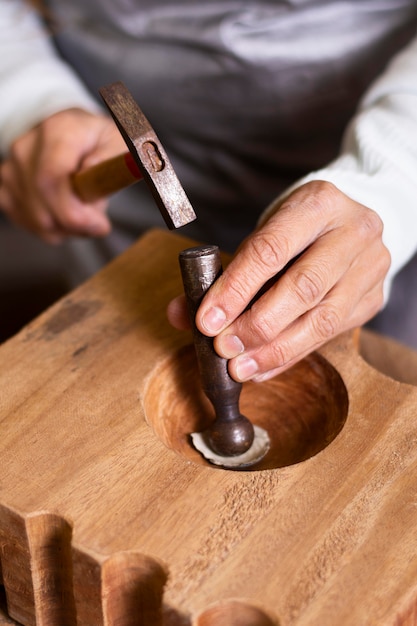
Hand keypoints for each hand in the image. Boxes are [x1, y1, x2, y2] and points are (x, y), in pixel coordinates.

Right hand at [0, 108, 125, 242]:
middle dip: (75, 226)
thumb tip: (90, 172)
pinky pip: (25, 221)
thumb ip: (109, 157)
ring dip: (65, 228)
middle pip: (42, 206)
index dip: (73, 212)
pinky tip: (63, 213)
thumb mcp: (118, 143)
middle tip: (98, 224)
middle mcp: (27, 147)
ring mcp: (12, 167)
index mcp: (58, 131)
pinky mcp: (5, 185)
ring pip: (36, 219)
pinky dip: (49, 228)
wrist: (69, 133)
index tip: (99, 225)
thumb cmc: (97, 141)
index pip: (52, 178)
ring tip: (83, 211)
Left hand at [168, 181, 390, 381]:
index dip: (236, 289)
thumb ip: (221, 272)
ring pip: (323, 318)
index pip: (272, 249)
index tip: (207, 320)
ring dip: (275, 349)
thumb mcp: (261, 234)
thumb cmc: (296, 229)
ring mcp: (370, 267)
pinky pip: (330, 335)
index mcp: (319, 203)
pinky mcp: (373, 298)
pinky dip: (292, 355)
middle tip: (224, 347)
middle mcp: (354, 232)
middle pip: (304, 287)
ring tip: (240, 366)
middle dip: (257, 325)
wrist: (349, 224)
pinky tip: (264, 366)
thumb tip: (180, 313)